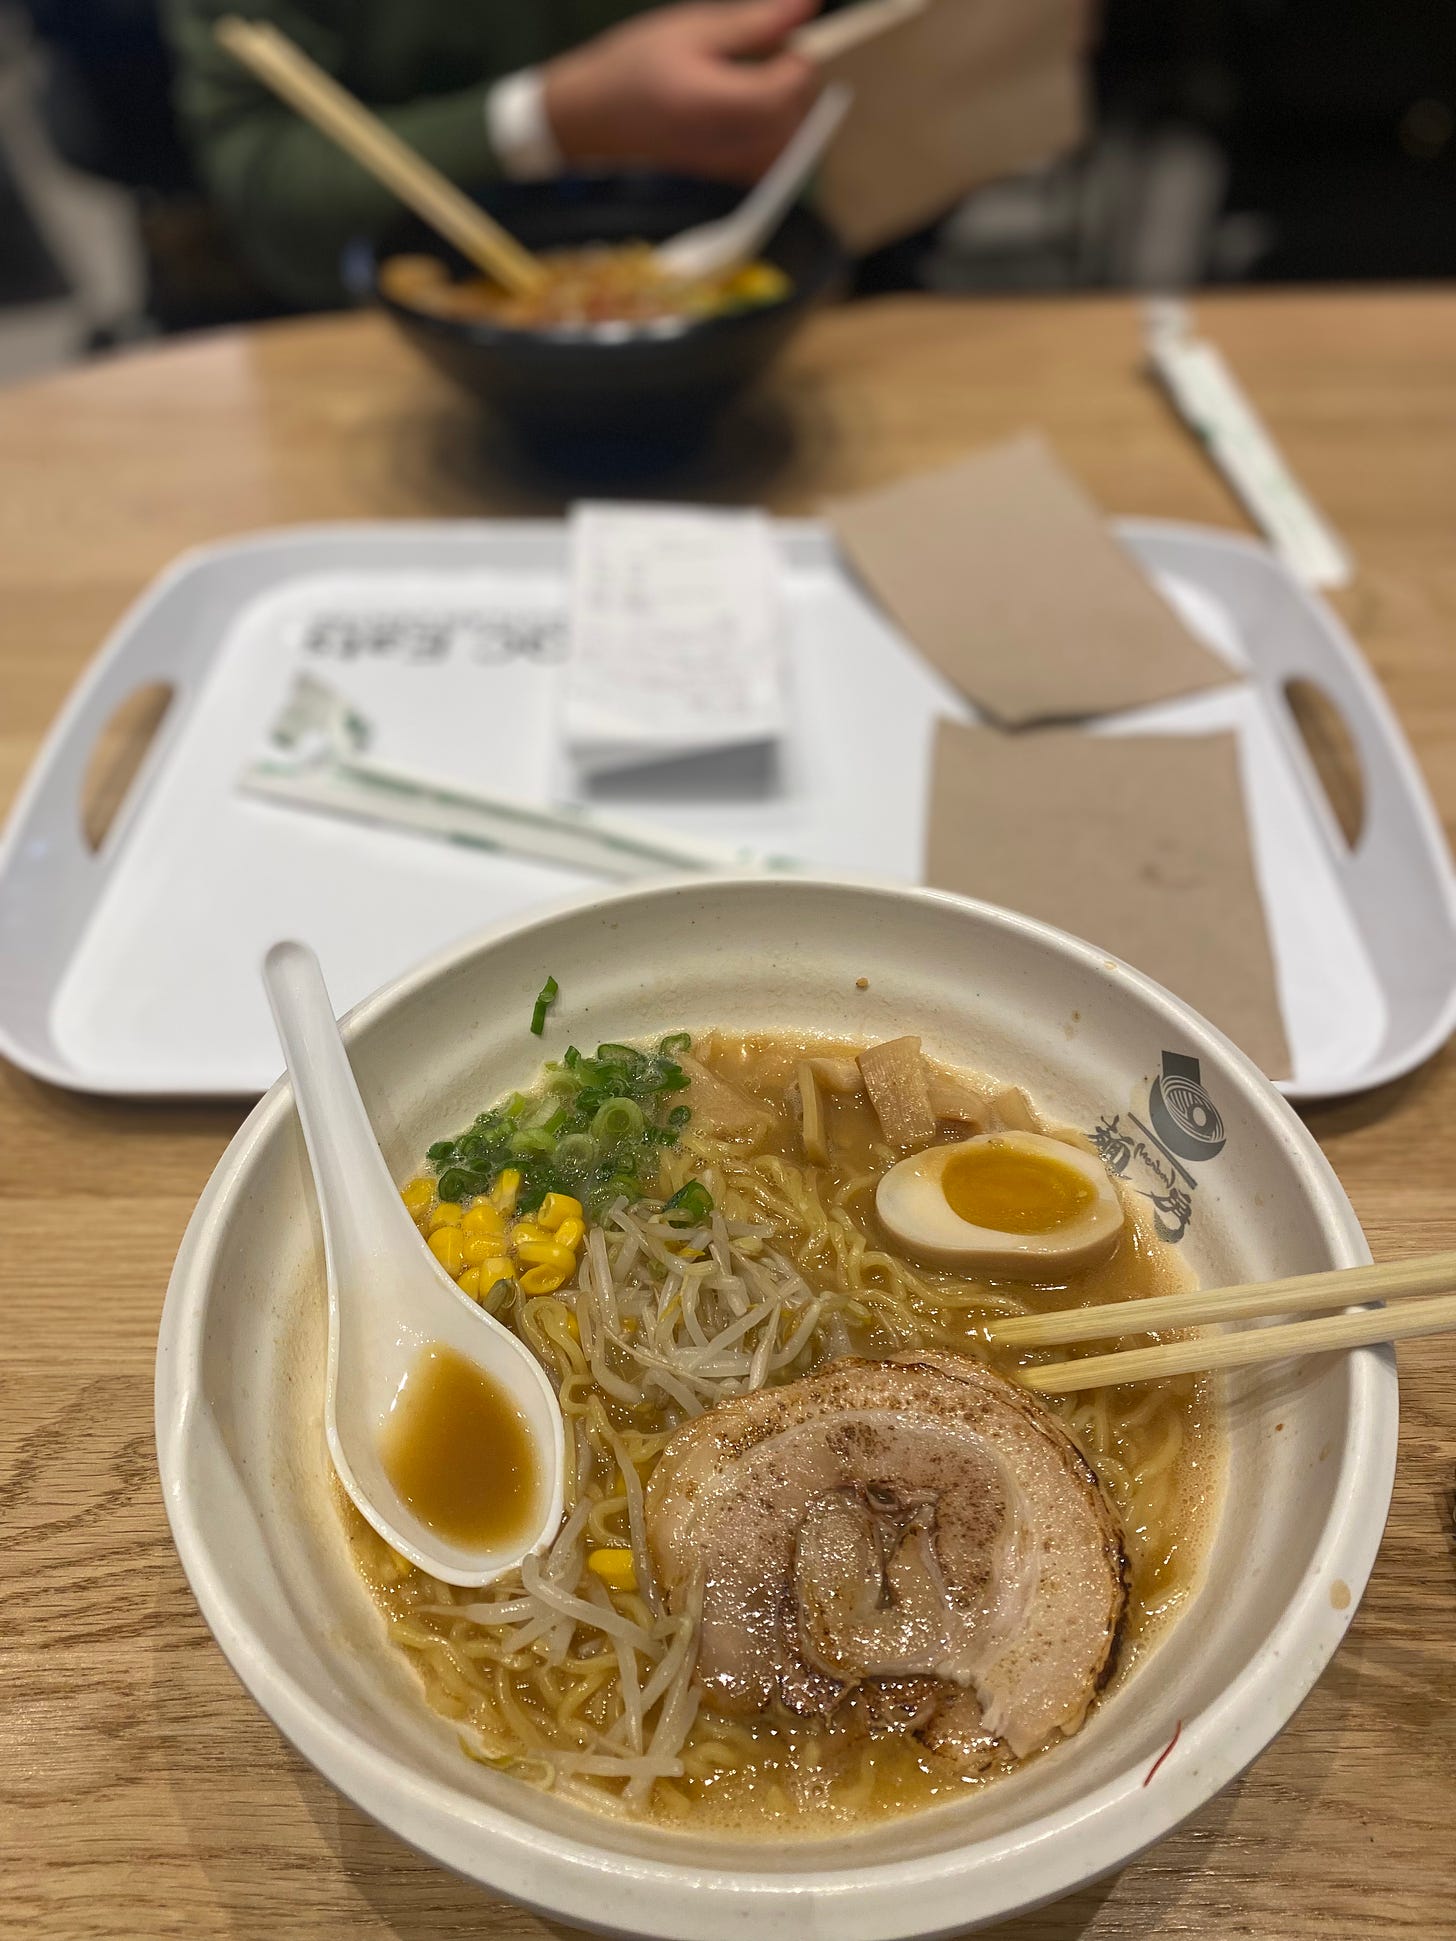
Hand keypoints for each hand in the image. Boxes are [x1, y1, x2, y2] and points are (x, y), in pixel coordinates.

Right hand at [543, 0, 821, 184]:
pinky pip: (775, 156)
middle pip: (797, 116)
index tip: (782, 34)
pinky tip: (749, 105)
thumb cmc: (635, 66)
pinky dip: (775, 128)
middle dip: (795, 79)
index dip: (799, 56)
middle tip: (767, 49)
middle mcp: (729, 146)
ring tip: (753, 76)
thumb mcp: (693, 29)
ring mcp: (732, 169)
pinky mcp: (731, 178)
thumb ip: (756, 22)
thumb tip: (810, 6)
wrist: (596, 119)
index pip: (790, 88)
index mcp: (718, 105)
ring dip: (788, 104)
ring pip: (792, 139)